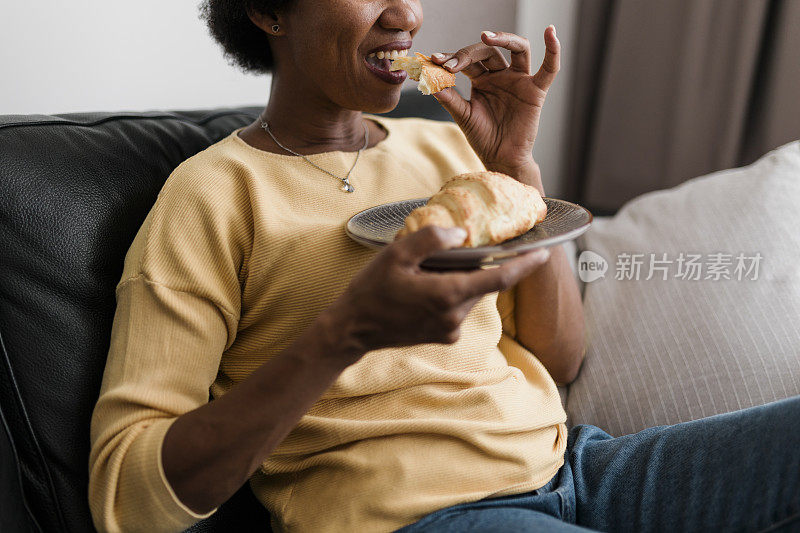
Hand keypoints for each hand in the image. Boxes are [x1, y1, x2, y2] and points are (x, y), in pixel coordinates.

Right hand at [327, 226, 550, 352]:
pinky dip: (451, 292)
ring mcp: (451, 329)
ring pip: (470, 295)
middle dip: (477, 265)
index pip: (499, 279)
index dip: (525, 265)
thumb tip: (463, 235)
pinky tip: (424, 287)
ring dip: (460, 279)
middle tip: (452, 250)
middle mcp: (455, 317)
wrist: (353, 329)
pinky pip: (459, 307)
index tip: (544, 253)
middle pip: (482, 284)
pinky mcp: (445, 336)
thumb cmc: (371, 290)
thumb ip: (432, 240)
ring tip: (427, 271)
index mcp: (448, 295)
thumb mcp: (396, 255)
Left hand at [430, 27, 559, 183]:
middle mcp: (501, 75)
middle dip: (469, 52)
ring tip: (487, 37)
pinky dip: (553, 50)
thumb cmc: (483, 138)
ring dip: (504, 38)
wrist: (500, 159)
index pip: (468, 60)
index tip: (434, 60)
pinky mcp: (535, 91)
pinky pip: (549, 69)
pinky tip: (551, 33)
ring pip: (518, 49)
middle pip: (489, 51)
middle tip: (452, 62)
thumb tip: (431, 83)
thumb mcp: (463, 116)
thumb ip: (450, 98)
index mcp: (483, 79)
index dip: (452, 58)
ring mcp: (519, 81)